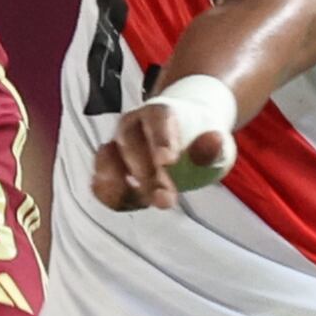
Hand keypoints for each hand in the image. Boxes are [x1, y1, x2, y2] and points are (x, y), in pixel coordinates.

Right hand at [88, 98, 233, 212]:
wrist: (182, 139)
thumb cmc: (198, 139)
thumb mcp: (214, 141)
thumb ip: (213, 146)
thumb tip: (214, 141)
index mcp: (158, 111)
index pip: (157, 118)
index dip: (161, 138)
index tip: (169, 160)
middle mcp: (131, 125)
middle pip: (132, 145)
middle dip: (147, 174)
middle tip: (166, 198)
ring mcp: (116, 146)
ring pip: (108, 162)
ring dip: (122, 186)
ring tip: (145, 202)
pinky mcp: (109, 170)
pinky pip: (101, 183)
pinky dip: (112, 196)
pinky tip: (135, 204)